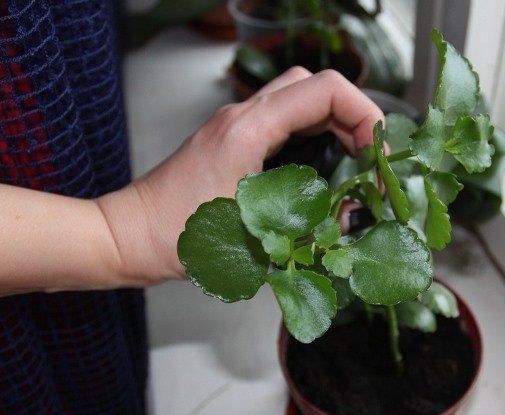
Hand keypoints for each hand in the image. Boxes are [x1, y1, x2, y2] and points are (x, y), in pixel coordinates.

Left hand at [97, 68, 383, 285]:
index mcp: (248, 128)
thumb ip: (308, 231)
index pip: (326, 90)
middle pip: (315, 86)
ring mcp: (235, 126)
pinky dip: (310, 136)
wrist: (129, 236)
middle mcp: (242, 117)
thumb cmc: (174, 236)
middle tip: (368, 159)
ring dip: (332, 125)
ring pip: (299, 100)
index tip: (376, 154)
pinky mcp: (232, 142)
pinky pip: (282, 121)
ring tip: (350, 165)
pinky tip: (317, 173)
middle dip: (353, 117)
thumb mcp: (251, 238)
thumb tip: (351, 226)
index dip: (365, 115)